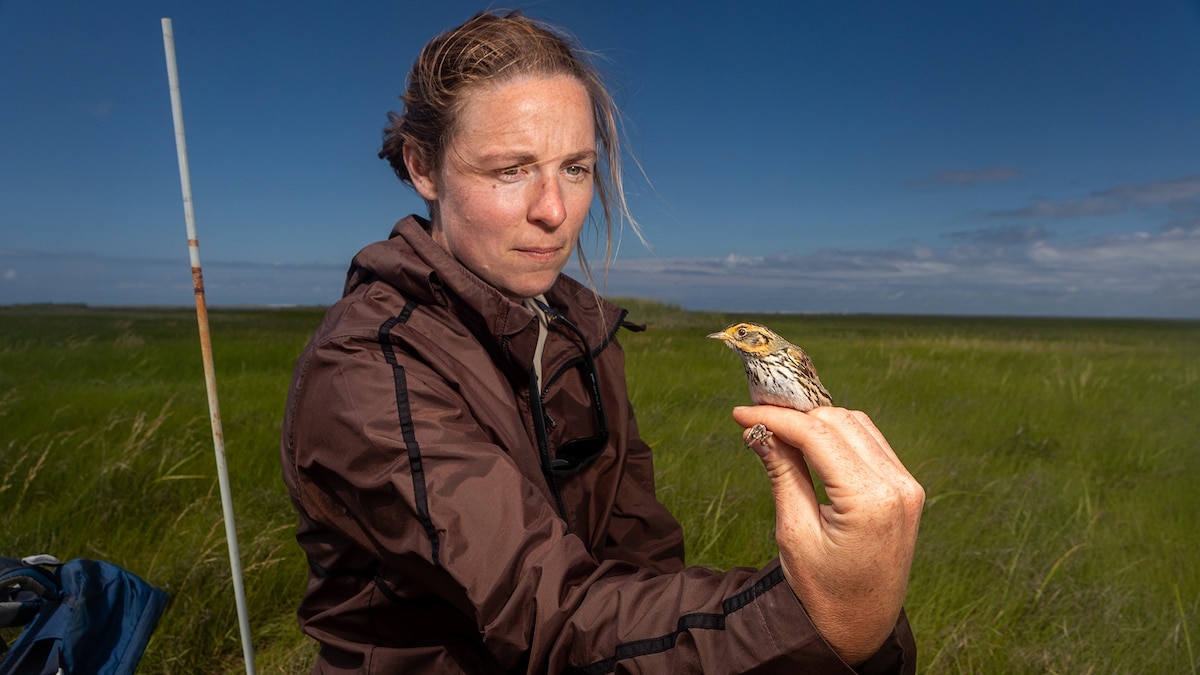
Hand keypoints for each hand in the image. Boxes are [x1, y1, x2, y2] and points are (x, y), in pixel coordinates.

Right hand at [732, 405, 923, 665]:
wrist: (860, 626)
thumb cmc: (822, 589)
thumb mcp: (794, 531)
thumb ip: (782, 472)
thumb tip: (760, 429)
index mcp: (870, 501)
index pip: (818, 436)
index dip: (776, 418)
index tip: (740, 413)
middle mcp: (897, 487)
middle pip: (839, 422)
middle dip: (796, 414)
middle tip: (756, 416)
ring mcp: (907, 487)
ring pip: (857, 425)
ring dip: (817, 420)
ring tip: (778, 426)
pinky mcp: (905, 490)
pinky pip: (870, 443)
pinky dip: (838, 434)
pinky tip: (808, 440)